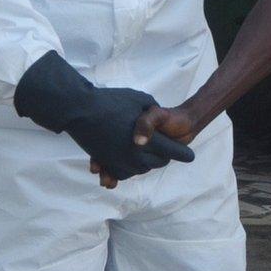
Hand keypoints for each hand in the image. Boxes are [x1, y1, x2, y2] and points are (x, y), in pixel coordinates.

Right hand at [15, 52, 194, 185]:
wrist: (79, 109)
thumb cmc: (111, 101)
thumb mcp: (140, 99)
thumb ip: (152, 110)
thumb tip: (157, 114)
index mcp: (149, 138)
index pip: (172, 151)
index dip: (183, 154)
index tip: (191, 156)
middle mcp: (136, 154)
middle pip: (157, 163)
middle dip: (163, 157)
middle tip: (167, 152)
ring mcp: (120, 160)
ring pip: (140, 170)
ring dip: (145, 164)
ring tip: (149, 156)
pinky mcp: (106, 162)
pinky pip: (121, 172)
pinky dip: (127, 169)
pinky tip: (130, 161)